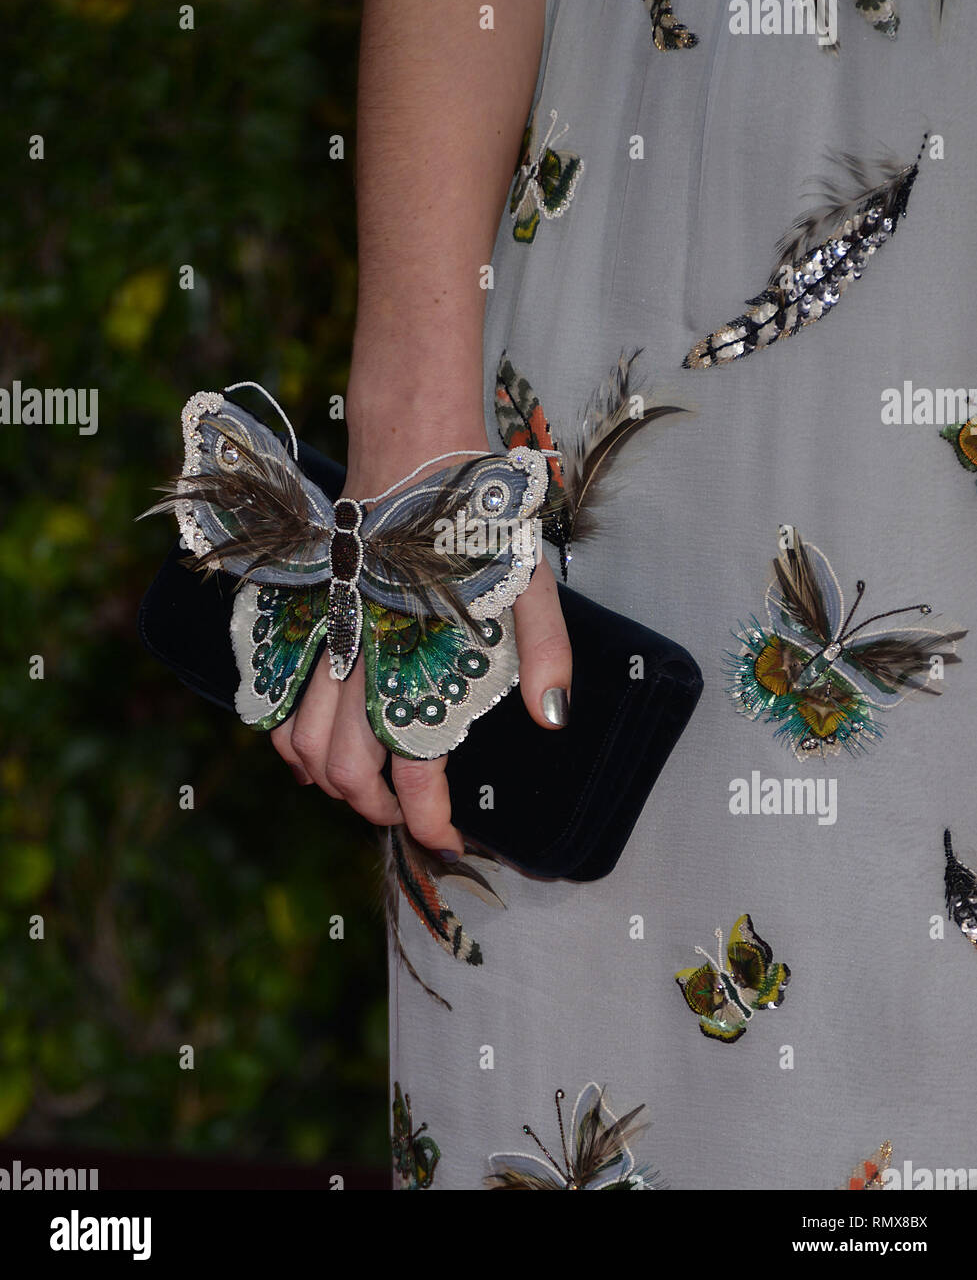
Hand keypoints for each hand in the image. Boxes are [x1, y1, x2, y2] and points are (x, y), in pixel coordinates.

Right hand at [269, 540, 570, 859]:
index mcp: (417, 656)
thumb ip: (545, 648)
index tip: (451, 839)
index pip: (415, 771)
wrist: (413, 447)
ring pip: (302, 747)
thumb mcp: (528, 578)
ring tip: (371, 789)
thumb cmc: (474, 516)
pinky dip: (291, 739)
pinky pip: (276, 700)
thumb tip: (553, 720)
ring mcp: (325, 638)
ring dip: (332, 783)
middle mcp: (360, 657)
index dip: (430, 822)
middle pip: (346, 774)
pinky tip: (320, 746)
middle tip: (412, 813)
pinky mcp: (303, 618)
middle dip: (378, 811)